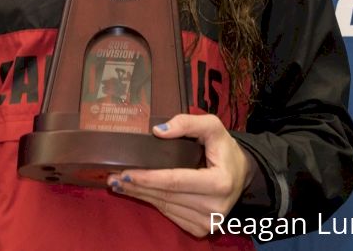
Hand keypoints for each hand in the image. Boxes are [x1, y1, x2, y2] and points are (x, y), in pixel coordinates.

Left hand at [109, 114, 253, 237]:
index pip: (175, 181)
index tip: (124, 172)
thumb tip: (157, 130)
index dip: (148, 177)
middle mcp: (215, 207)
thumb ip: (187, 123)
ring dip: (140, 196)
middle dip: (137, 187)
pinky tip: (139, 193)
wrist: (241, 175)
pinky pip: (170, 215)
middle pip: (167, 196)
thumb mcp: (212, 127)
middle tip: (112, 179)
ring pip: (165, 207)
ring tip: (119, 185)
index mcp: (220, 183)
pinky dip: (153, 203)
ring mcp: (208, 221)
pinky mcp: (201, 229)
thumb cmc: (224, 149)